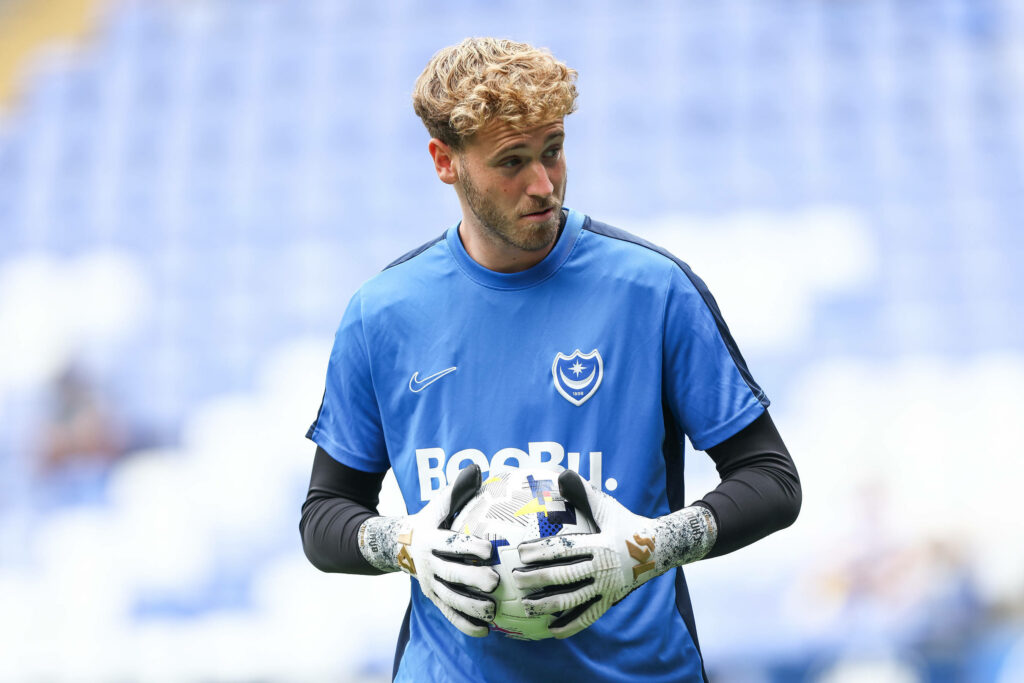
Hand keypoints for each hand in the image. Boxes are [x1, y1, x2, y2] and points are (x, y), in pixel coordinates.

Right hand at [359, 465, 498, 636]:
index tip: (490, 549)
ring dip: (470, 606)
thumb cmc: (428, 522)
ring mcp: (429, 584)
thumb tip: (475, 468)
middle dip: (472, 579)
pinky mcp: (433, 598)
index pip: (451, 543)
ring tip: (493, 610)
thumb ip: (456, 490)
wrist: (396, 546)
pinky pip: (448, 614)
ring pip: (449, 598)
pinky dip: (464, 624)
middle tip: (495, 582)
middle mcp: (428, 564)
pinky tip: (485, 630)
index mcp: (431, 539)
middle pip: (450, 573)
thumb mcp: (437, 506)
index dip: (469, 546)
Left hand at [512, 470, 716, 638]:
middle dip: (537, 579)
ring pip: (573, 601)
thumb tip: (562, 473)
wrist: (660, 549)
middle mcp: (603, 569)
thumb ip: (583, 492)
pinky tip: (551, 629)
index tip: (520, 553)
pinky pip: (588, 617)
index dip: (542, 551)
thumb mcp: (607, 506)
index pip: (565, 549)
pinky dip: (569, 626)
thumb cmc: (626, 523)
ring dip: (548, 605)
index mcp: (600, 544)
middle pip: (565, 576)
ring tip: (526, 606)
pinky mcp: (611, 601)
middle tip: (516, 579)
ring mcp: (607, 588)